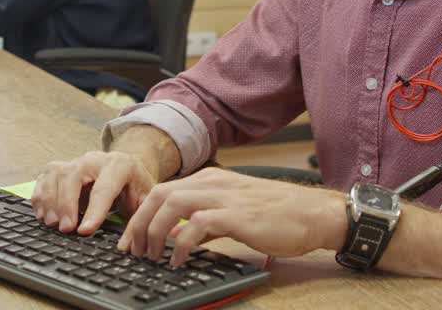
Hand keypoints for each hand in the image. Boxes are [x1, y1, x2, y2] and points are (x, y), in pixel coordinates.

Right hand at [30, 151, 158, 235]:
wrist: (127, 168)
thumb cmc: (134, 187)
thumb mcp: (144, 200)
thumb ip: (137, 219)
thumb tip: (127, 246)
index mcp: (119, 165)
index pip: (103, 188)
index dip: (94, 211)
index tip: (85, 232)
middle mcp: (94, 159)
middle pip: (72, 175)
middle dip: (66, 204)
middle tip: (66, 229)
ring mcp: (75, 161)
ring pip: (55, 174)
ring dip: (50, 201)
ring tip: (52, 224)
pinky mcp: (60, 168)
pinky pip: (44, 177)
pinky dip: (40, 197)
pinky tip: (43, 215)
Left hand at [118, 167, 346, 267]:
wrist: (311, 213)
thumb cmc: (276, 215)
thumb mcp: (232, 214)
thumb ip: (203, 224)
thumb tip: (177, 237)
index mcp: (209, 181)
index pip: (162, 192)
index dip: (140, 216)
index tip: (130, 241)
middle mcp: (212, 183)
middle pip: (159, 195)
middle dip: (138, 224)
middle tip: (132, 251)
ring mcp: (224, 196)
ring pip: (171, 204)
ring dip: (154, 231)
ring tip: (151, 256)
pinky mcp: (236, 214)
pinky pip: (196, 224)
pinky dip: (180, 242)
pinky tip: (177, 260)